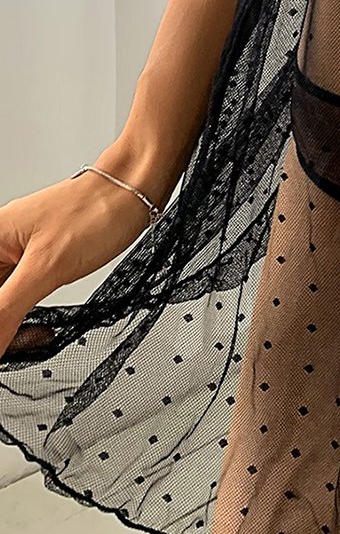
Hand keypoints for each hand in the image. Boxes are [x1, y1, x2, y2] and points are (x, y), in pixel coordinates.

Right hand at [0, 172, 152, 361]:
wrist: (133, 188)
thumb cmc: (96, 210)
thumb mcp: (46, 268)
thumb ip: (6, 308)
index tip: (6, 344)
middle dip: (3, 329)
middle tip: (21, 345)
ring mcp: (16, 254)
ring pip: (1, 303)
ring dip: (13, 326)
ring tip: (39, 336)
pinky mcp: (37, 261)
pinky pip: (18, 296)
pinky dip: (27, 316)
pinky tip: (43, 329)